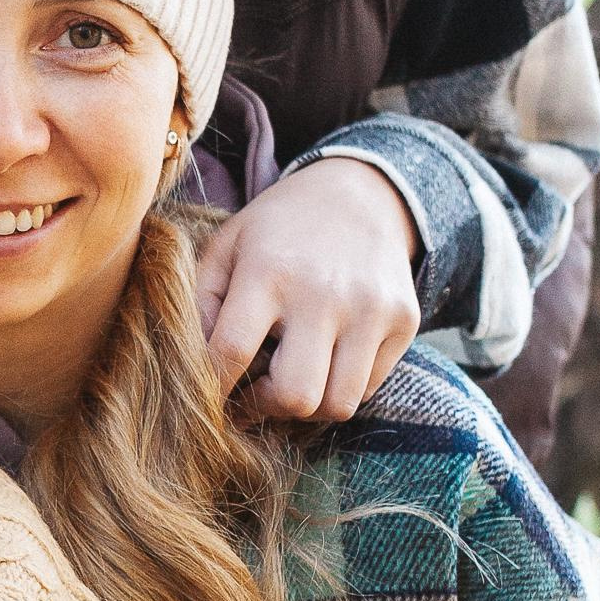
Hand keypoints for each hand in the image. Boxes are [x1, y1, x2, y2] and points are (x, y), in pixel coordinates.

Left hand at [196, 158, 421, 424]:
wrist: (360, 193)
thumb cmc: (277, 231)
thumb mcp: (225, 247)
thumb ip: (199, 305)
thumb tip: (194, 369)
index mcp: (268, 271)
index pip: (232, 352)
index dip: (214, 388)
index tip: (209, 399)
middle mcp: (324, 293)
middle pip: (296, 396)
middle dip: (267, 407)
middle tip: (255, 393)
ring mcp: (371, 309)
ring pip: (338, 404)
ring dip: (308, 405)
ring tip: (290, 378)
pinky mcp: (405, 320)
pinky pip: (368, 388)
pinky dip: (341, 387)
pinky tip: (325, 359)